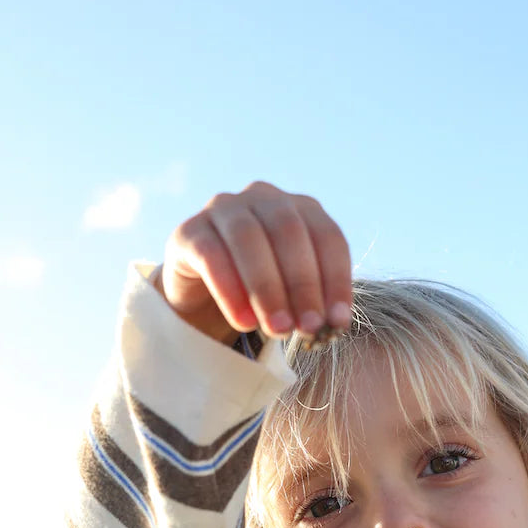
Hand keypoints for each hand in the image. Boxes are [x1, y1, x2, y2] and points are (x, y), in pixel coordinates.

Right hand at [157, 182, 352, 342]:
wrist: (203, 295)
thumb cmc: (260, 291)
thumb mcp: (293, 293)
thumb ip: (312, 300)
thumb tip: (333, 323)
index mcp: (300, 208)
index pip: (327, 236)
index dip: (336, 279)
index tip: (338, 321)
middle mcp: (263, 198)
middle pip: (289, 232)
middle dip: (303, 284)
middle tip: (308, 328)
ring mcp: (224, 209)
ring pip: (249, 239)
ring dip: (268, 289)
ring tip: (279, 329)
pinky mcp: (189, 231)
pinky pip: (212, 256)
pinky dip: (231, 291)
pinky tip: (243, 322)